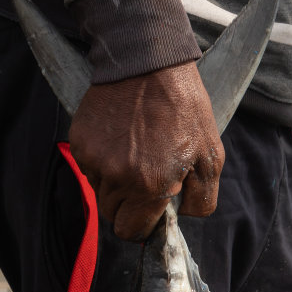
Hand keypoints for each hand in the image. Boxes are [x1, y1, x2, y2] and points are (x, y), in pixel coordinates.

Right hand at [68, 62, 222, 240]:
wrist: (147, 59)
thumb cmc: (183, 106)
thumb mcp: (211, 155)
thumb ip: (201, 199)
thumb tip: (181, 217)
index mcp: (151, 186)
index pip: (131, 231)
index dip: (143, 225)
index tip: (152, 210)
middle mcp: (118, 178)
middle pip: (112, 215)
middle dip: (129, 205)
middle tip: (147, 178)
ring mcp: (95, 160)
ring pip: (99, 193)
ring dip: (115, 184)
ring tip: (135, 152)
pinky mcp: (80, 142)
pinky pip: (88, 169)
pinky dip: (102, 161)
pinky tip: (120, 138)